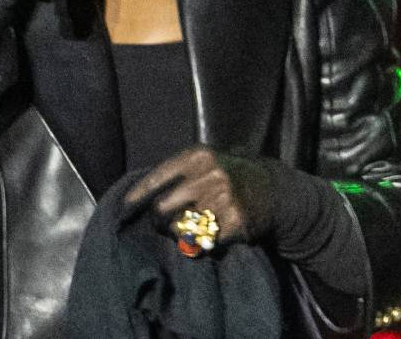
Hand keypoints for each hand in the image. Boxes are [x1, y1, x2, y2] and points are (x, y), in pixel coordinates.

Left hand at [126, 146, 277, 244]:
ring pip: (179, 229)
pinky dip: (202, 245)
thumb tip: (140, 196)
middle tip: (165, 226)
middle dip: (159, 221)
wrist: (277, 192)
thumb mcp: (210, 162)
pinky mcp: (235, 222)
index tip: (124, 210)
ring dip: (180, 235)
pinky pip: (202, 243)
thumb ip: (181, 173)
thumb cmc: (234, 177)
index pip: (156, 178)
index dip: (136, 197)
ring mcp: (223, 199)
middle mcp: (210, 174)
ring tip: (191, 230)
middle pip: (162, 209)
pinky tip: (211, 237)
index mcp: (199, 156)